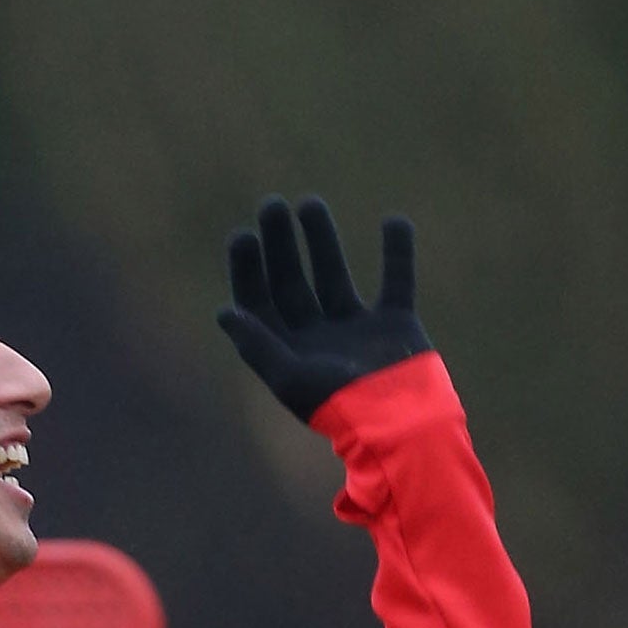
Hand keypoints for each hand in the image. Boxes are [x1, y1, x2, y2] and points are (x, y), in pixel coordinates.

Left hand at [216, 195, 430, 422]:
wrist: (402, 424)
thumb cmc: (340, 405)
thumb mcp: (289, 377)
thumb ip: (257, 344)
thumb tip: (225, 312)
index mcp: (289, 352)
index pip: (260, 303)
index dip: (248, 270)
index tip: (244, 235)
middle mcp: (319, 338)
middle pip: (292, 282)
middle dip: (281, 246)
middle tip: (271, 206)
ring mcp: (358, 330)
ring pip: (334, 275)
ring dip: (322, 240)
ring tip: (309, 202)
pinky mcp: (396, 325)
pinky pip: (396, 280)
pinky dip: (398, 252)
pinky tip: (393, 220)